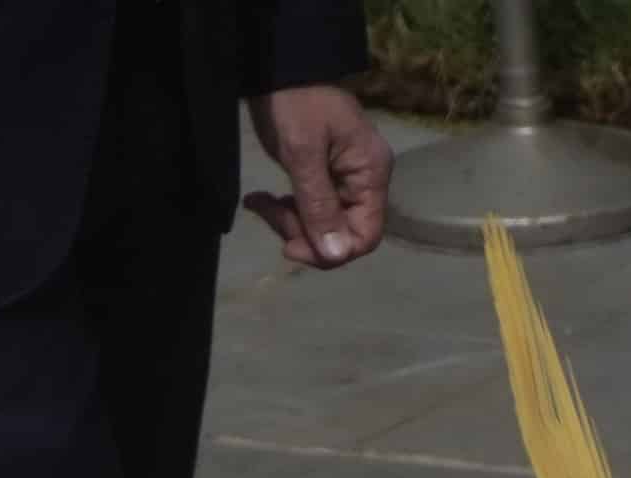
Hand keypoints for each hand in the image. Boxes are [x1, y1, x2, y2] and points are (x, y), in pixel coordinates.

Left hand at [251, 83, 395, 264]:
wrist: (278, 68)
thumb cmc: (295, 103)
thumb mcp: (303, 154)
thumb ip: (319, 206)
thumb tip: (337, 255)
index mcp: (370, 172)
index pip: (366, 235)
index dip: (332, 251)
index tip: (291, 245)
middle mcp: (364, 179)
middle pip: (340, 233)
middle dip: (302, 231)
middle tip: (269, 210)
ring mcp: (344, 177)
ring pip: (320, 224)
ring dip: (287, 220)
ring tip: (259, 201)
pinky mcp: (323, 175)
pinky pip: (309, 207)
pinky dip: (284, 208)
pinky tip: (260, 198)